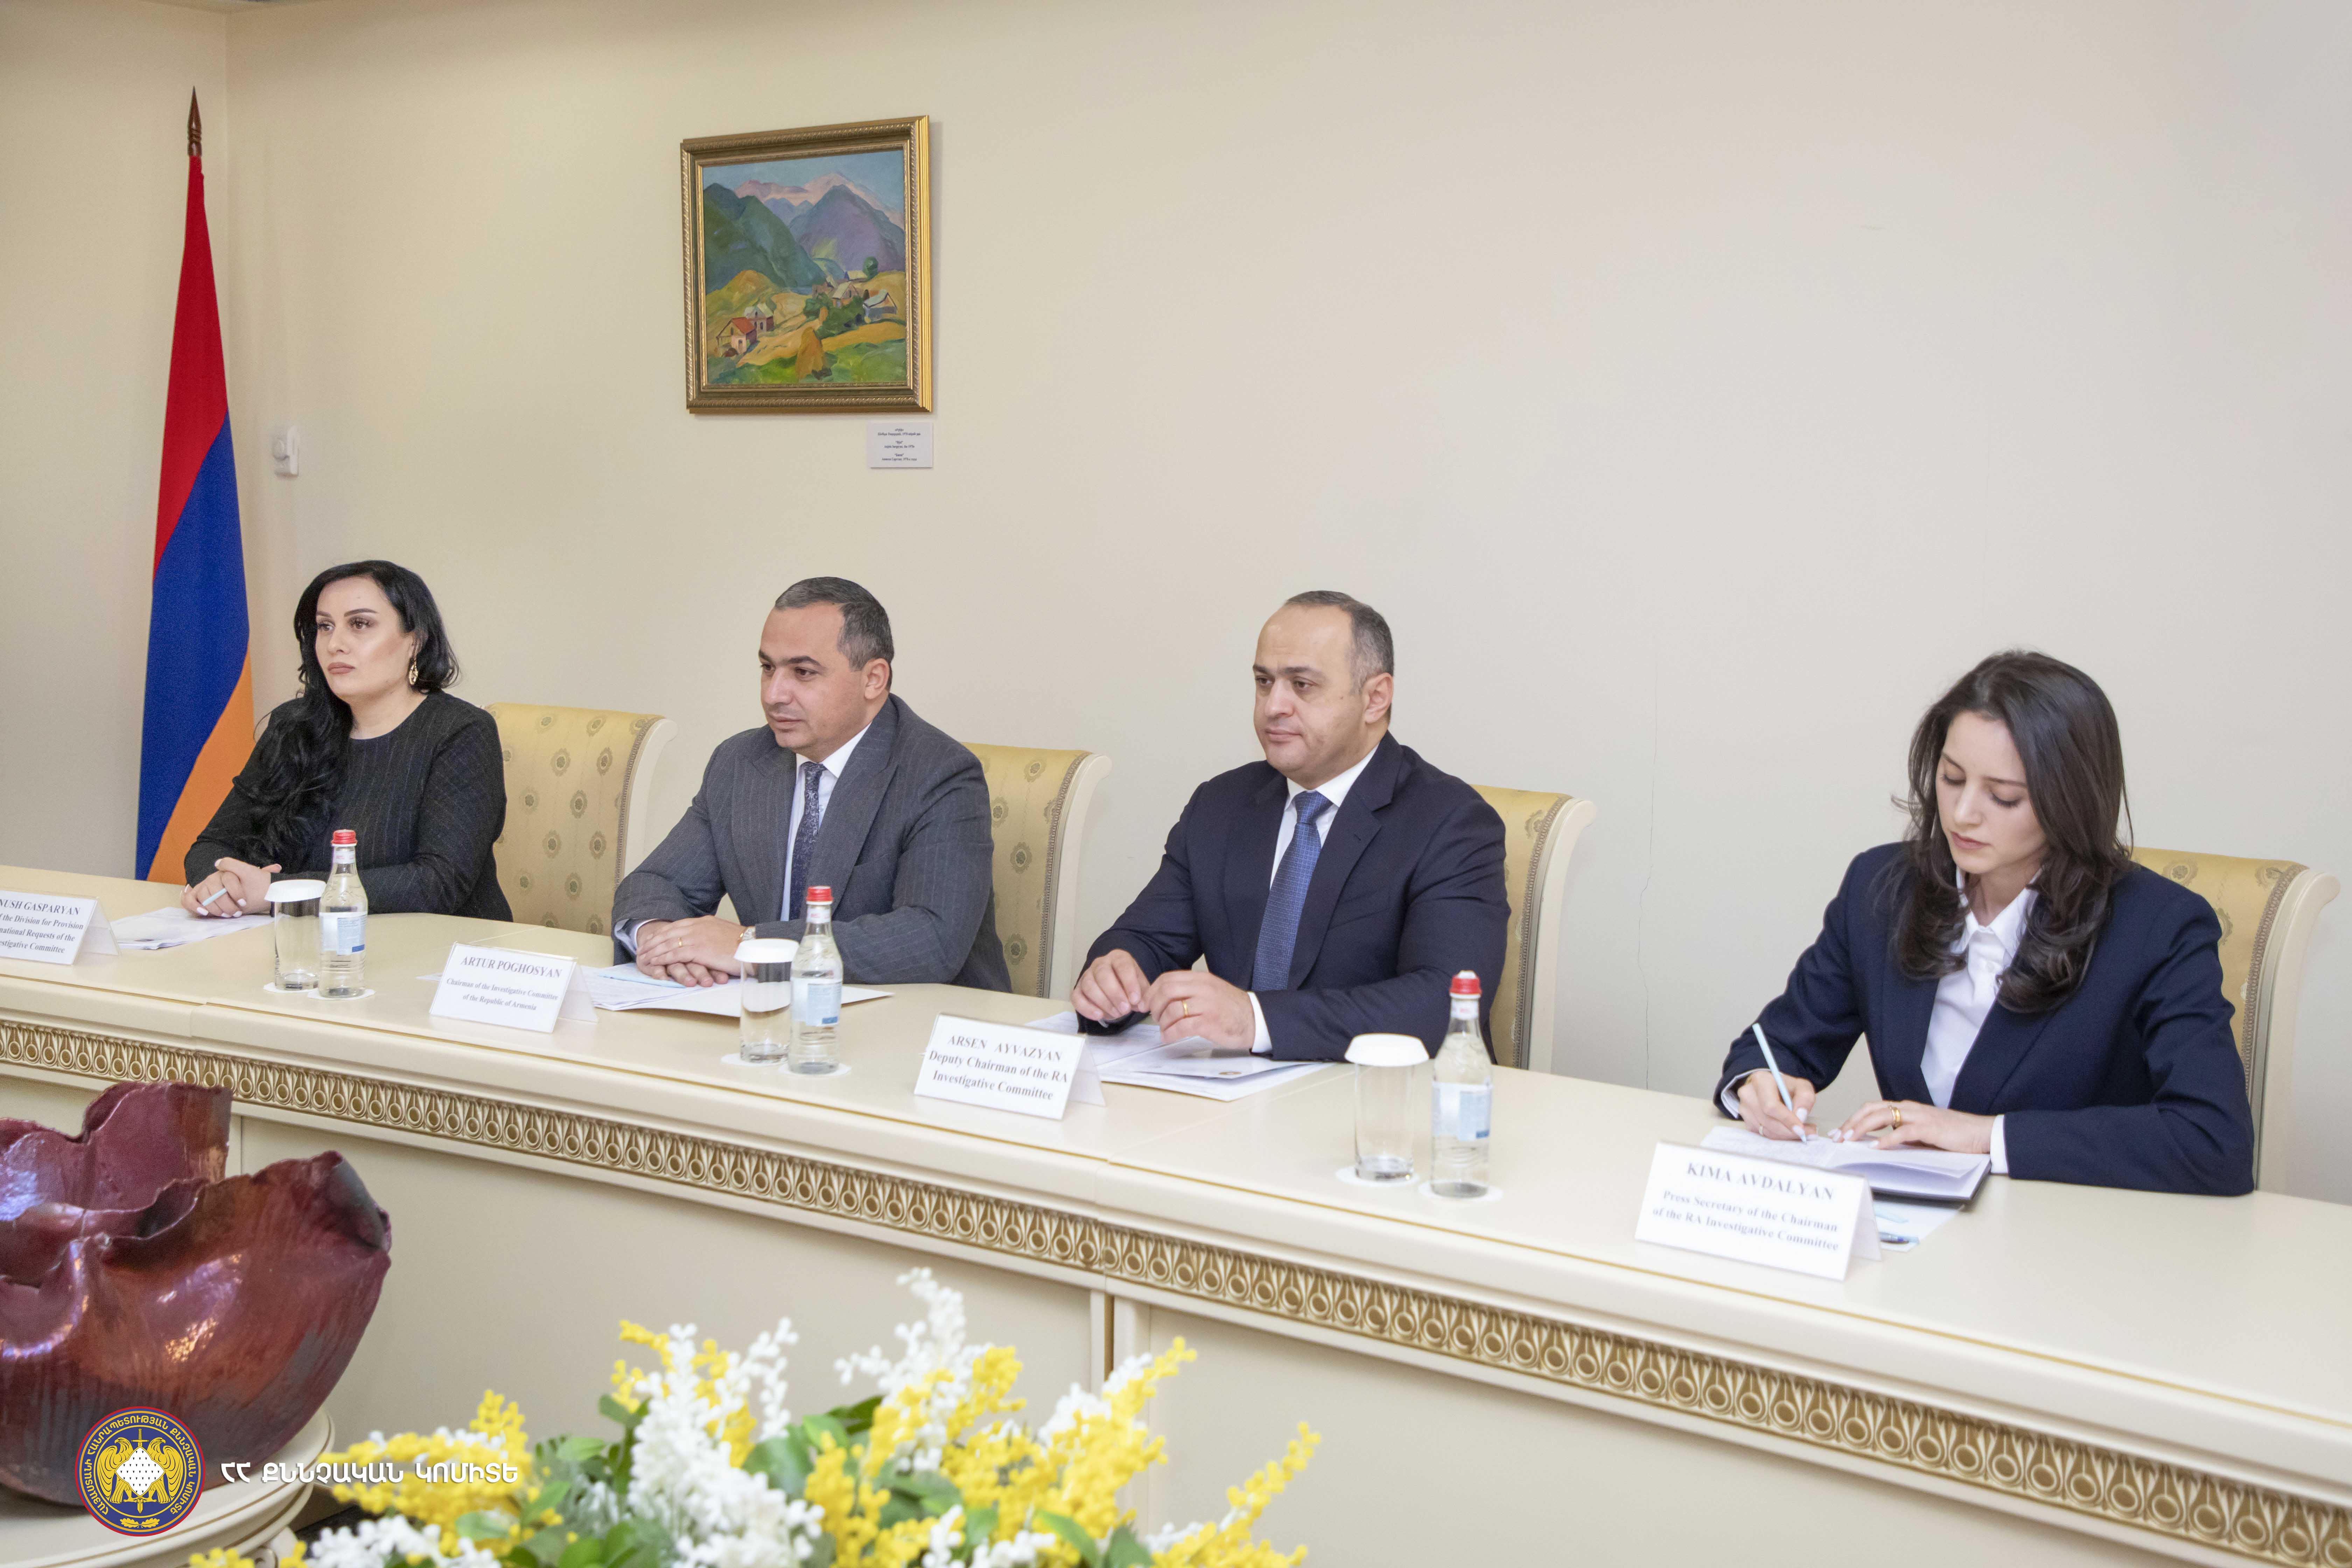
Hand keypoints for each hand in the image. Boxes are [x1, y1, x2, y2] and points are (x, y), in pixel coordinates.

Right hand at [180, 858, 279, 916]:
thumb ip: (265, 873)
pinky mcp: (195, 897)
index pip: (228, 878)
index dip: (236, 892)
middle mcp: (213, 878)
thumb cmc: (250, 888)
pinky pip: (188, 900)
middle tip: (235, 913)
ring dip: (213, 908)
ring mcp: (203, 886)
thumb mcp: (257, 880)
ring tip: (224, 915)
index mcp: (227, 872)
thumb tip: (277, 867)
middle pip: (214, 889)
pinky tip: (203, 913)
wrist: (241, 894)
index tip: (244, 903)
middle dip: (225, 904)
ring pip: (203, 895)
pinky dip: (194, 906)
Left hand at [633, 917, 745, 985]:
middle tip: (642, 948)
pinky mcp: (698, 950)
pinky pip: (674, 953)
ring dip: (653, 950)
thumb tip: (706, 941)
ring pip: (668, 942)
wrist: (754, 948)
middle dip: (653, 941)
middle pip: (669, 932)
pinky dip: (661, 958)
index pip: (677, 925)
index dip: (663, 932)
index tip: (653, 938)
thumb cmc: (743, 946)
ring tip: (643, 957)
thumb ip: (711, 935)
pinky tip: (654, 962)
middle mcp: (698, 926)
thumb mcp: (724, 935)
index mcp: (704, 922)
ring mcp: (697, 937)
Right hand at [1073, 949, 1148, 1022]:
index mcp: (1118, 958)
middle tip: (1125, 1009)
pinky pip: (1076, 997)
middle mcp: (1100, 963)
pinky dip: (1086, 1008)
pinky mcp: (1078, 989)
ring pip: (1089, 985)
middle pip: (1103, 974)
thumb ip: (1143, 994)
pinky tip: (1099, 1016)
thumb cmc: (1128, 984)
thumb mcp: (1140, 985)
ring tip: (1117, 1014)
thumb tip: (1142, 1006)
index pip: (1122, 965)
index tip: (1135, 999)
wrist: (1115, 987)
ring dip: (1103, 1002)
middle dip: (1115, 994)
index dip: (1129, 983)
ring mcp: (1087, 975)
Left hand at [1145, 970, 1255, 1049]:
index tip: (1146, 1002)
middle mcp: (1203, 989)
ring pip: (1172, 1010)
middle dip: (1154, 1005)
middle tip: (1154, 1015)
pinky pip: (1182, 1027)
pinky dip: (1170, 1033)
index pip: (1167, 978)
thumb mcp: (1210, 990)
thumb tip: (1162, 996)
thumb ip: (1189, 989)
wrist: (1254, 1019)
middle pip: (1166, 991)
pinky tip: (1168, 1036)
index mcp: (1201, 979)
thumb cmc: (1230, 1007)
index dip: (1152, 991)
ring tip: (1164, 1028)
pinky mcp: (1209, 1023)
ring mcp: (1207, 1005)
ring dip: (1162, 1022)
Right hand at [1735, 1069, 1816, 1140]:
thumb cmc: (1786, 1087)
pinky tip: (1786, 1129)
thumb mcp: (1801, 1086)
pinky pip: (1762, 1134)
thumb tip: (1800, 1116)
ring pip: (1766, 1130)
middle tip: (1807, 1134)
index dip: (1786, 1119)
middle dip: (1789, 1131)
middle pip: (1768, 1121)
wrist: (1771, 1087)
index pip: (1771, 1106)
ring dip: (1785, 1135)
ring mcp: (1744, 1108)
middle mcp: (1748, 1094)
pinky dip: (1777, 1135)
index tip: (1801, 1129)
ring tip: (1800, 1132)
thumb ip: (1805, 1098)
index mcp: (1761, 1080)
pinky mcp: (1745, 1119)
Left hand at [1835, 1100, 1993, 1155]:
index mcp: (1907, 1109)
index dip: (1854, 1119)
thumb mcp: (1922, 1135)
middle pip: (1872, 1109)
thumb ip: (1903, 1136)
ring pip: (1882, 1116)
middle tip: (1837, 1136)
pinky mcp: (1929, 1128)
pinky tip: (1875, 1147)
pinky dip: (1886, 1140)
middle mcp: (1910, 1108)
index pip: (1873, 1109)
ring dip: (1862, 1127)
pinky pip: (1903, 1131)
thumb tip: (1881, 1144)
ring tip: (1849, 1139)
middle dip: (1852, 1122)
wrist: (1980, 1132)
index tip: (1840, 1132)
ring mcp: (1919, 1116)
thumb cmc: (1953, 1135)